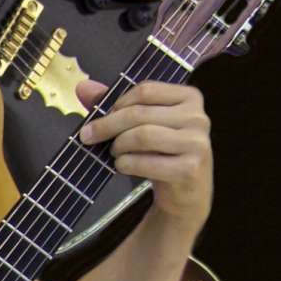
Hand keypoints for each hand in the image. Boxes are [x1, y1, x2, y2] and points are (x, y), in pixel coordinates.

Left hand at [77, 80, 212, 234]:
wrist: (183, 194)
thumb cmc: (161, 154)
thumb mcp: (143, 126)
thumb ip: (116, 105)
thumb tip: (82, 86)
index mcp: (190, 98)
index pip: (145, 90)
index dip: (117, 104)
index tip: (101, 117)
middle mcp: (198, 117)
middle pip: (139, 113)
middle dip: (107, 126)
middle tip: (89, 137)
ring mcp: (196, 143)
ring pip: (142, 135)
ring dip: (118, 146)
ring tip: (115, 153)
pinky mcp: (189, 168)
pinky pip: (144, 162)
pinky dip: (125, 164)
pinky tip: (123, 166)